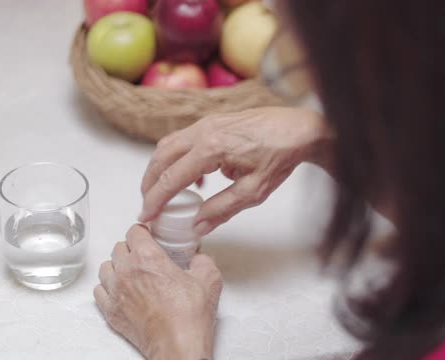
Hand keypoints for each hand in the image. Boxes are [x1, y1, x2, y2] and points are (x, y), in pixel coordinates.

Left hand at [94, 224, 222, 359]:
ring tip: (130, 272)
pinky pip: (99, 291)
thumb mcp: (209, 279)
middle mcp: (126, 271)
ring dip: (116, 266)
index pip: (134, 231)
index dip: (143, 232)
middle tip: (144, 255)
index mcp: (147, 257)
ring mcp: (115, 292)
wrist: (178, 344)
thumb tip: (199, 258)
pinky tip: (120, 290)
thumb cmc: (188, 316)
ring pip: (105, 268)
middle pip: (118, 248)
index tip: (149, 236)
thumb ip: (203, 261)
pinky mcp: (111, 311)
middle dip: (131, 248)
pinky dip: (107, 288)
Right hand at [139, 106, 333, 234]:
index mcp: (211, 148)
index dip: (155, 199)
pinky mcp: (213, 122)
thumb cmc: (280, 157)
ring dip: (160, 168)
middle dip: (150, 183)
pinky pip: (184, 139)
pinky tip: (194, 180)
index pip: (172, 177)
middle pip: (162, 157)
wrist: (299, 130)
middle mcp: (203, 131)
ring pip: (169, 145)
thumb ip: (222, 209)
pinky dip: (177, 158)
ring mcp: (207, 123)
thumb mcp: (254, 191)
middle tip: (147, 205)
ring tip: (161, 192)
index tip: (145, 216)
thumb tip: (197, 225)